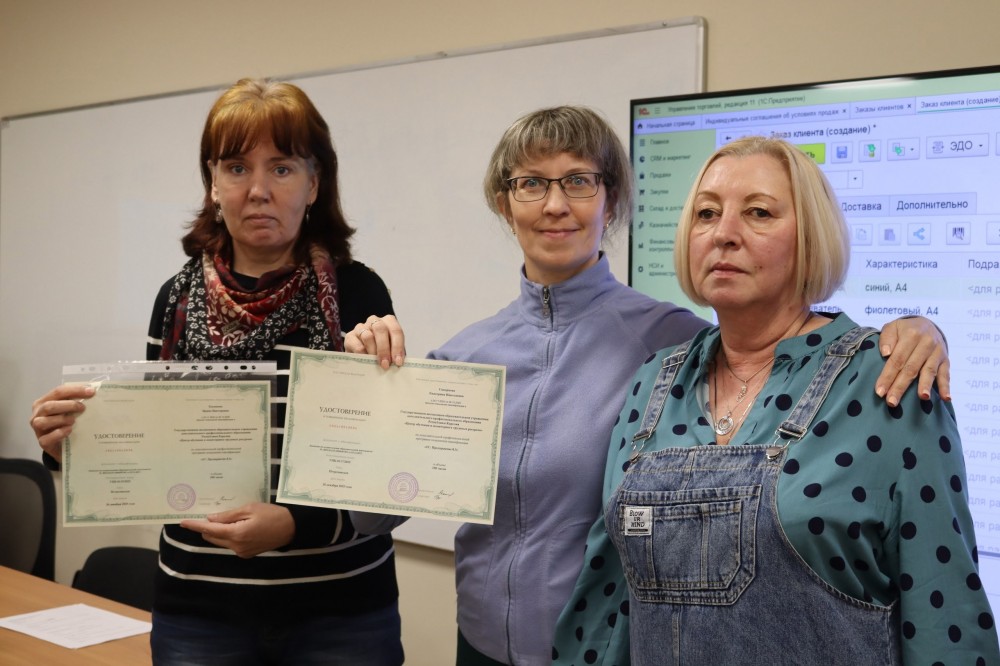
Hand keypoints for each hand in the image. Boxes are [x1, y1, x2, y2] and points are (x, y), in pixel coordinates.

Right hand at [29, 384, 96, 461]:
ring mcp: (38, 429)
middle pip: (49, 406)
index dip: (75, 390)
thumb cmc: (66, 423)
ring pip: (43, 422)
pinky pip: (47, 438)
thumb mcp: (69, 410)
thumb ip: (75, 401)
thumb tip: (93, 391)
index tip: (91, 391)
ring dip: (61, 419)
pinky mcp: (42, 442)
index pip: (58, 392)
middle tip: (83, 408)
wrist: (64, 446)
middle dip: (68, 405)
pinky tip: (69, 430)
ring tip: (74, 420)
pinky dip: (58, 433)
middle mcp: (38, 414)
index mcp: (44, 402)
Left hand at [179, 502, 294, 557]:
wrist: (291, 528)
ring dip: (218, 531)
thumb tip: (211, 519)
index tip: (183, 522)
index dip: (195, 525)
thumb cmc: (272, 514)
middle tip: (210, 514)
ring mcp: (241, 552)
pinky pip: (230, 544)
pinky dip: (228, 535)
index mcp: (236, 534)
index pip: (209, 529)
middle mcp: (236, 546)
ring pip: (220, 541)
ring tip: (228, 519)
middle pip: (212, 537)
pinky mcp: (246, 553)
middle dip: (207, 527)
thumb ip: (228, 516)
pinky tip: (238, 526)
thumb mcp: (250, 509)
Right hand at [344, 314, 405, 368]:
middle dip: (384, 349)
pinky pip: (357, 345)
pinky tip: (366, 362)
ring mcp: (361, 327)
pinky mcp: (350, 337)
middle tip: (386, 365)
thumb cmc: (381, 352)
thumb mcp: (391, 351)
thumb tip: (397, 364)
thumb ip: (395, 354)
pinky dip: (363, 355)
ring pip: (368, 337)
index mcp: (388, 321)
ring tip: (376, 364)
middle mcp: (374, 321)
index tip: (398, 362)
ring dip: (373, 352)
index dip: (398, 346)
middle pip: (380, 330)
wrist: (363, 357)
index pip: (395, 330)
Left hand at [877, 316, 949, 406]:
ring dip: (925, 385)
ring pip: (929, 371)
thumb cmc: (904, 330)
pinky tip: (946, 398)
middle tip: (892, 402)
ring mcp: (937, 352)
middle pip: (911, 368)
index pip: (897, 359)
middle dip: (900, 386)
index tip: (880, 391)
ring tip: (922, 398)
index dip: (888, 376)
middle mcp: (926, 343)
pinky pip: (946, 374)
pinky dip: (946, 386)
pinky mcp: (945, 360)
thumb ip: (887, 338)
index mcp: (911, 334)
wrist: (927, 324)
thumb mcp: (892, 327)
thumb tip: (886, 353)